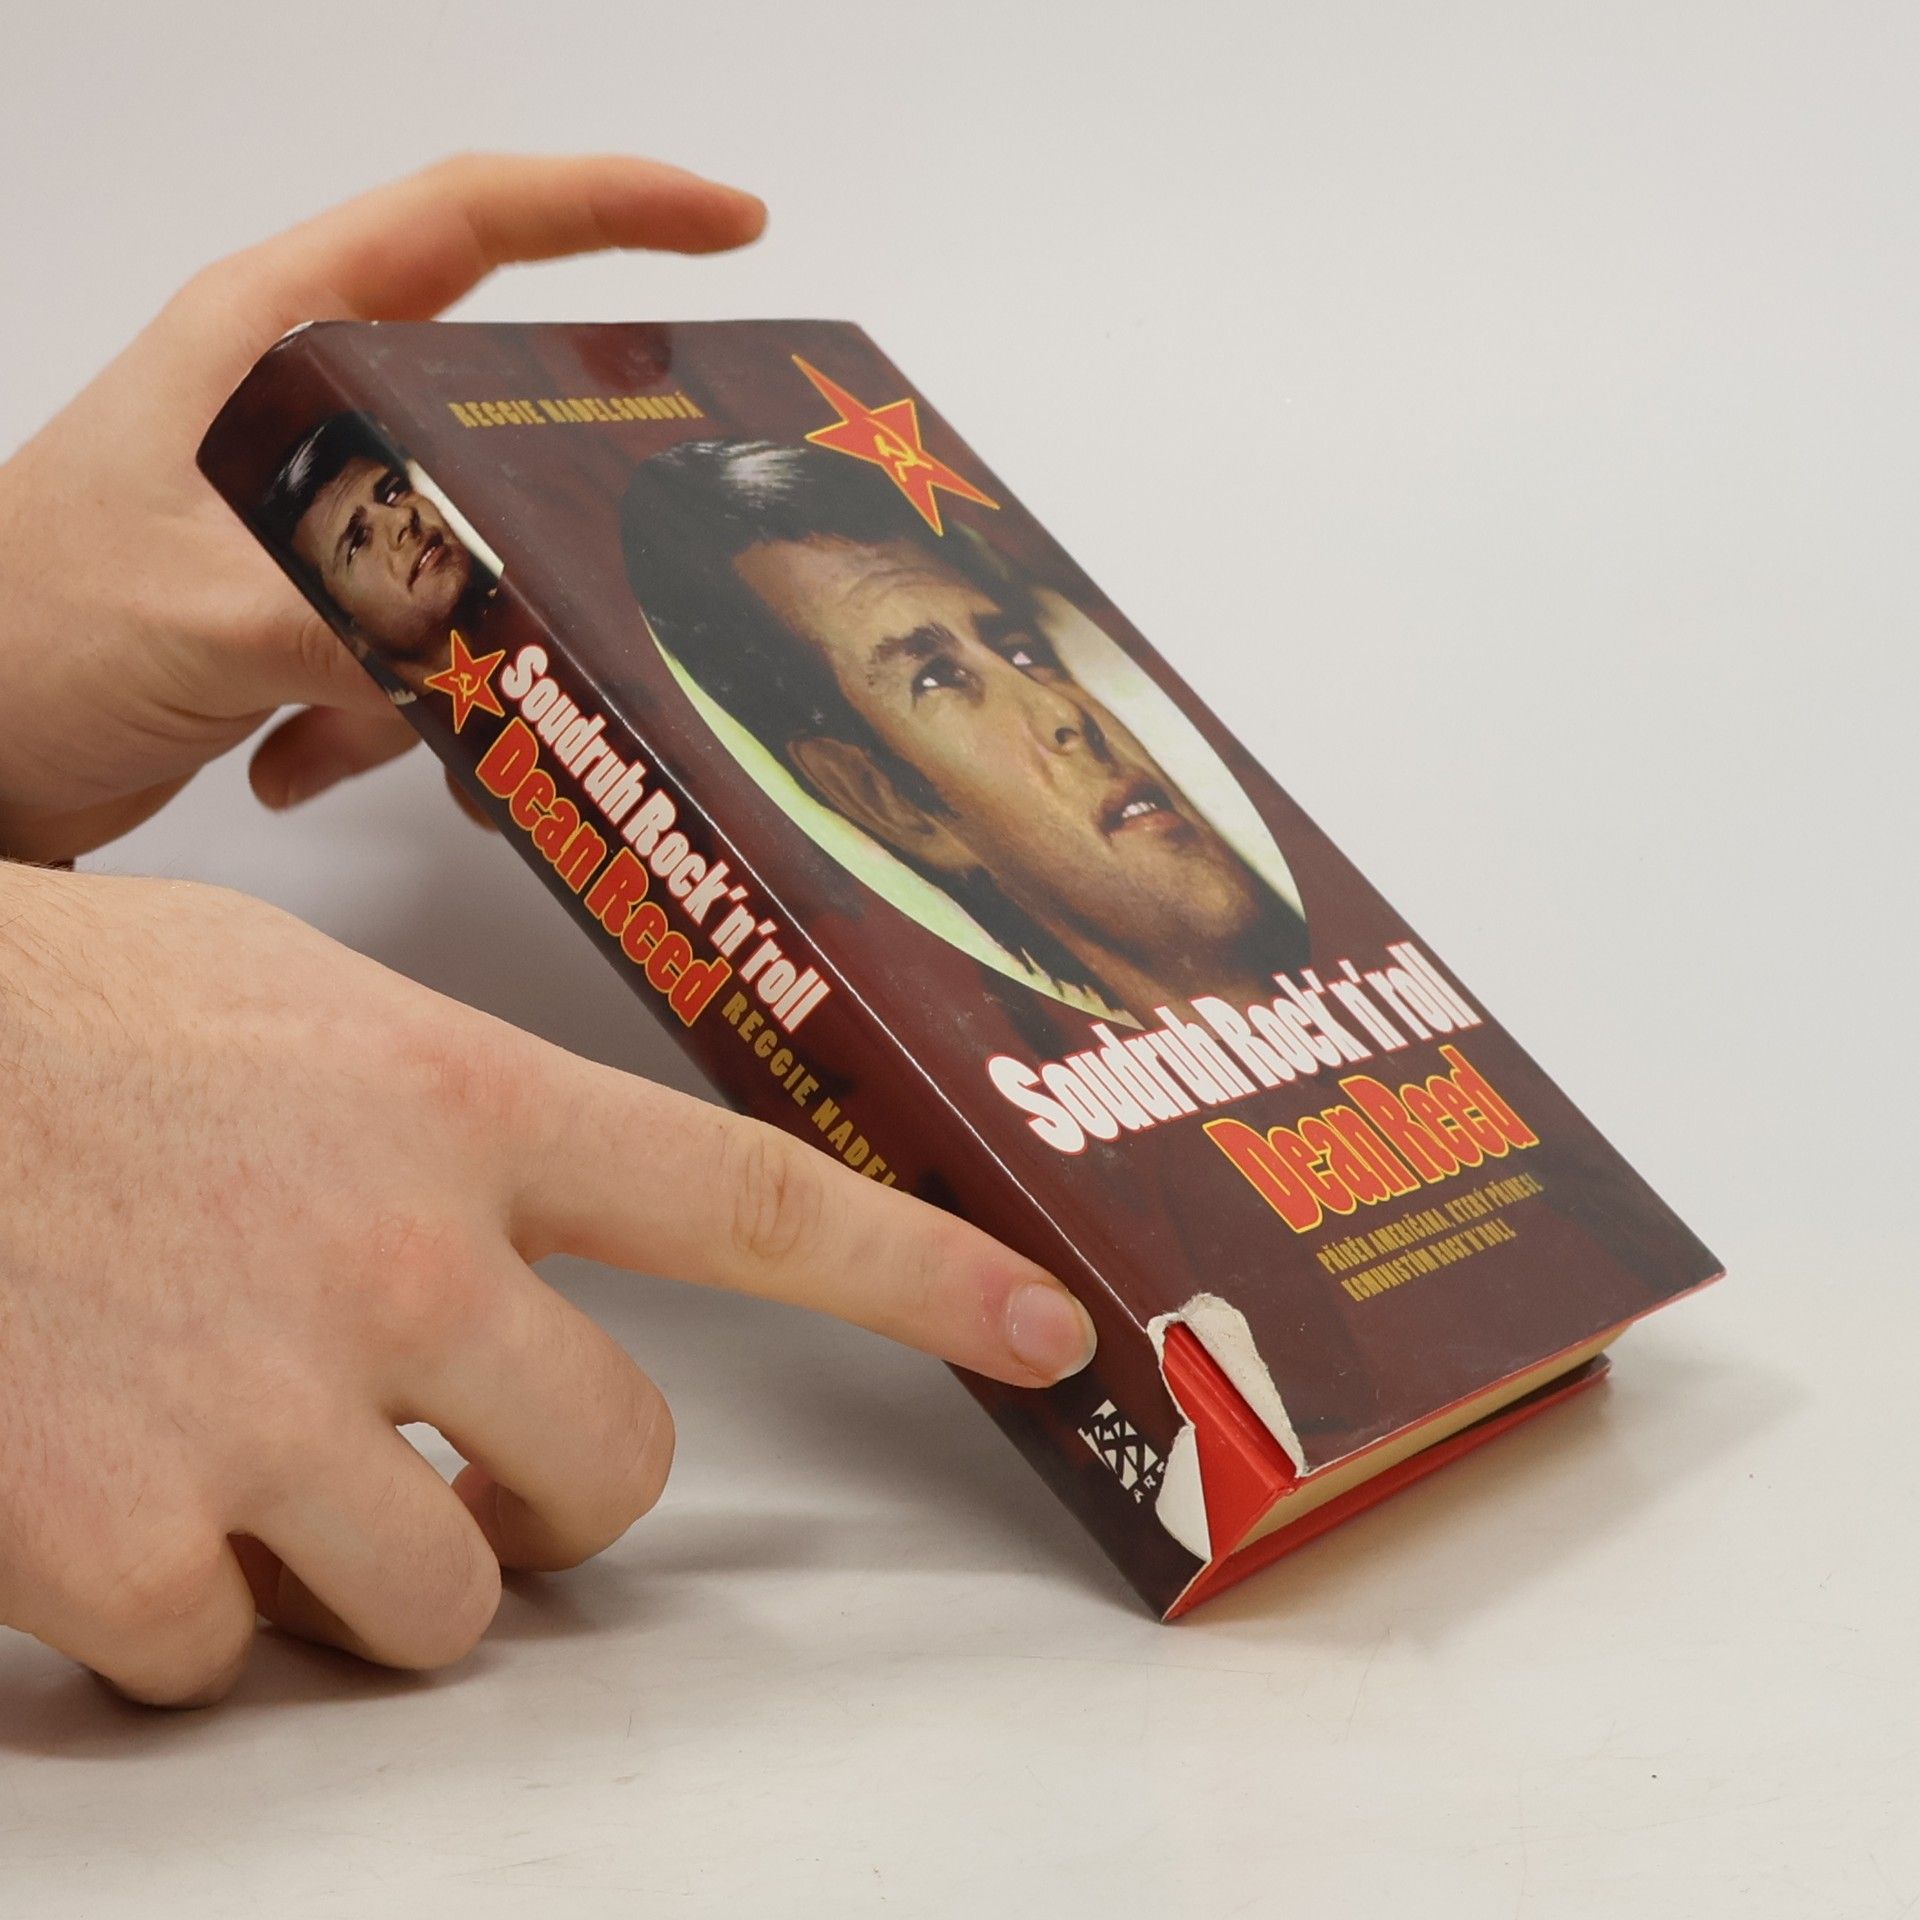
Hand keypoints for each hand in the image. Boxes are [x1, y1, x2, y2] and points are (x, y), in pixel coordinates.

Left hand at [0, 153, 766, 863]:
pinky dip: (386, 719)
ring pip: (465, 560)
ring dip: (452, 667)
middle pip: (494, 416)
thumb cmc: (14, 630)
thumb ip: (385, 613)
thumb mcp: (216, 612)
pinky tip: (302, 759)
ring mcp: (303, 509)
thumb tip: (524, 638)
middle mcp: (298, 407)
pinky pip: (413, 646)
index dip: (612, 205)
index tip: (731, 224)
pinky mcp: (298, 602)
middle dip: (551, 521)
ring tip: (398, 746)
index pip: (467, 220)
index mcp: (271, 335)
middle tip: (619, 573)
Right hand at [0, 863, 1095, 1704]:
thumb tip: (523, 1226)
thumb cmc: (60, 1017)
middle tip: (459, 1456)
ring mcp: (267, 1411)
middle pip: (612, 1471)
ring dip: (377, 1569)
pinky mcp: (120, 1542)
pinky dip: (189, 1610)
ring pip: (439, 1602)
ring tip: (262, 1467)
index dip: (917, 1276)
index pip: (750, 1203)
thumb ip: (445, 1118)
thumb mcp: (292, 1007)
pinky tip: (113, 1488)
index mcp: (456, 1106)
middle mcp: (397, 1261)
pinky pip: (228, 1655)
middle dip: (556, 1494)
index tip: (1039, 1327)